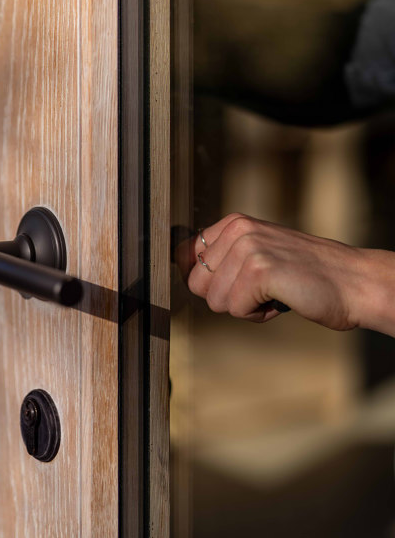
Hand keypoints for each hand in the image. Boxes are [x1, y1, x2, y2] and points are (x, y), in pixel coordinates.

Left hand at [186, 213, 394, 334]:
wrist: (354, 284)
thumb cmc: (304, 276)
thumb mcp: (257, 255)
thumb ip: (222, 259)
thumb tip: (184, 272)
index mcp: (233, 223)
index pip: (185, 255)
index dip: (206, 279)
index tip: (232, 282)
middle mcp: (238, 229)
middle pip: (197, 284)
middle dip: (226, 297)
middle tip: (260, 289)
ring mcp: (248, 247)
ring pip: (215, 301)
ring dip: (245, 307)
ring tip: (274, 292)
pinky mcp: (260, 269)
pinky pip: (236, 309)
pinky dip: (258, 314)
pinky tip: (282, 299)